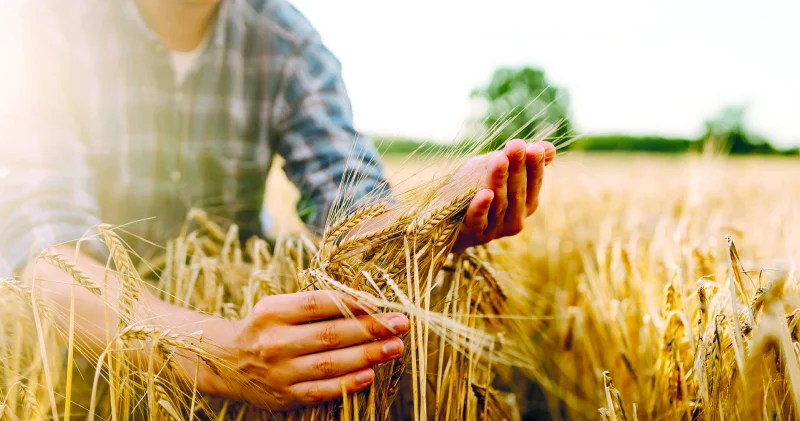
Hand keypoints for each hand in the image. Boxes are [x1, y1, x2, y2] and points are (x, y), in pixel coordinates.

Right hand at [199, 291, 409, 411]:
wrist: (226, 362)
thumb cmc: (264, 327)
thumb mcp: (279, 307)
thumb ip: (315, 305)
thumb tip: (366, 303)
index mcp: (273, 312)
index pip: (318, 304)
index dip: (352, 302)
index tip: (382, 303)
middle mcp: (274, 342)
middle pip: (330, 334)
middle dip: (371, 329)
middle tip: (401, 324)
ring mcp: (279, 371)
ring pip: (330, 364)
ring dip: (368, 355)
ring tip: (395, 347)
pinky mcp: (284, 395)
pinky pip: (321, 390)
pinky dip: (348, 384)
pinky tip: (371, 375)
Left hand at [453, 139, 555, 250]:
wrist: (443, 218)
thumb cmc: (473, 188)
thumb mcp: (494, 169)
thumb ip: (517, 160)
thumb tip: (550, 148)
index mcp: (526, 202)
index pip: (535, 182)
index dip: (535, 165)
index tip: (533, 147)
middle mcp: (516, 217)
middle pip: (518, 191)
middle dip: (517, 167)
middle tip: (516, 145)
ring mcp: (495, 228)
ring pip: (499, 203)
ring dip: (499, 181)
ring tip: (500, 159)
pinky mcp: (474, 234)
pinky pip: (479, 220)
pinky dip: (482, 207)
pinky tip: (485, 193)